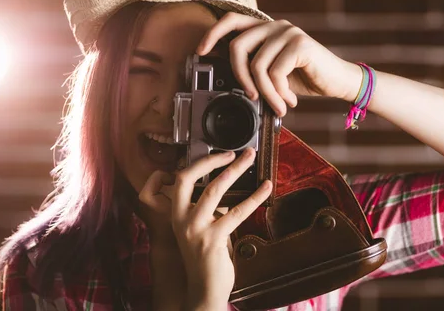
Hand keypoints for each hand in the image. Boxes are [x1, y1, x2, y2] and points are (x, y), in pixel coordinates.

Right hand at [139, 148, 271, 306]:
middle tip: (238, 152)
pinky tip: (265, 188)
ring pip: (216, 189)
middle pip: (191, 178)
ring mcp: (196, 229)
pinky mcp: (213, 239)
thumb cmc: (205, 258)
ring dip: (237, 170)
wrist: (203, 290)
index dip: (201, 163)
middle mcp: (182, 219)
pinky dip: (254, 197)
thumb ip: (209, 209)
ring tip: (251, 160)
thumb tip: (227, 184)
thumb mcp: (200, 228)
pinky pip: (237, 211)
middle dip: (215, 160)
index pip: (181, 179)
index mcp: (177, 214)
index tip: (222, 154)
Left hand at [196, 12, 362, 115]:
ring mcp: (288, 33)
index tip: (201, 51)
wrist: (339, 82)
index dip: (213, 33)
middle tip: (251, 97)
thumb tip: (229, 79)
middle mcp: (275, 25)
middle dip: (239, 77)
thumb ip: (255, 68)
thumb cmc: (306, 78)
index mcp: (266, 29)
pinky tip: (289, 101)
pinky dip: (279, 93)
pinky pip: (275, 72)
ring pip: (257, 65)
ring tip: (277, 105)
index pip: (232, 20)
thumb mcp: (275, 73)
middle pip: (238, 46)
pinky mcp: (300, 45)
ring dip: (265, 93)